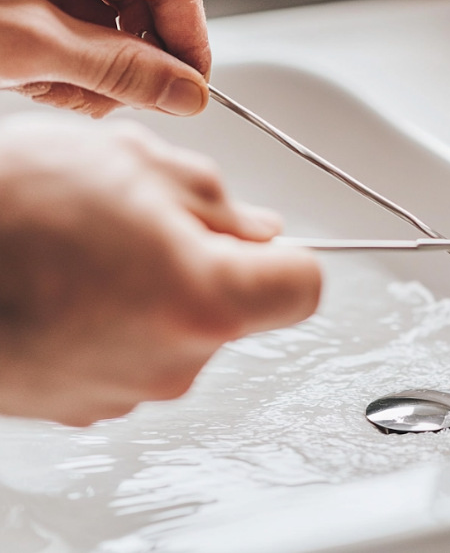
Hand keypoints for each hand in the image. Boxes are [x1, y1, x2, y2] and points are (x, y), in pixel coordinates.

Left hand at [0, 0, 209, 117]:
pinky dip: (52, 33)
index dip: (191, 48)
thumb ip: (116, 70)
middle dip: (126, 57)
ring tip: (46, 85)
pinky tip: (26, 65)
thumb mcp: (23, 42)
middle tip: (102, 101)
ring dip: (84, 53)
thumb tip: (187, 93)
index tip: (187, 95)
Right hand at [0, 115, 320, 426]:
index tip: (266, 241)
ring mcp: (127, 388)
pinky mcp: (85, 403)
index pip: (301, 287)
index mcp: (204, 296)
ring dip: (161, 287)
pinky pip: (136, 351)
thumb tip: (257, 228)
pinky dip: (121, 318)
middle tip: (152, 222)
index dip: (289, 255)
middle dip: (213, 262)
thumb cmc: (12, 204)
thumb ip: (216, 200)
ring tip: (95, 248)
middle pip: (238, 306)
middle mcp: (174, 359)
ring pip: (184, 328)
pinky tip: (71, 284)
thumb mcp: (133, 165)